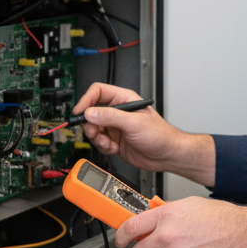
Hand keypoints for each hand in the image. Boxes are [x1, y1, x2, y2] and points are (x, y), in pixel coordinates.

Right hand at [73, 83, 214, 184]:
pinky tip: (115, 149)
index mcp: (124, 99)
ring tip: (109, 143)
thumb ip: (111, 117)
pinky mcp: (114, 140)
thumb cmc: (160, 134)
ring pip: (93, 129)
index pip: (98, 92)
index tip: (80, 112)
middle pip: (92, 112)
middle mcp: (118, 112)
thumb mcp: (134, 123)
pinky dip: (104, 147)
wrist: (166, 155)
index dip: (86, 100)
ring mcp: (115, 126)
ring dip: (98, 138)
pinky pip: (99, 142)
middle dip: (91, 125)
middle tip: (96, 132)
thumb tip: (90, 112)